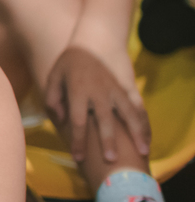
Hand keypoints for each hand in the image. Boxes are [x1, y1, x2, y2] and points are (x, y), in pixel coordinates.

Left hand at [44, 45, 149, 162]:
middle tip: (110, 159)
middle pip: (105, 120)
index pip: (77, 120)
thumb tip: (60, 120)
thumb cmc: (68, 63)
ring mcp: (116, 90)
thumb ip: (52, 98)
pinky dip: (144, 123)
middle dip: (107, 140)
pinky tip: (147, 139)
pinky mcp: (126, 88)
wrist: (92, 42)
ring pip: (129, 114)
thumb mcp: (54, 76)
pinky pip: (138, 107)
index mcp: (78, 91)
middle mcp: (99, 92)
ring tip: (143, 152)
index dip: (78, 140)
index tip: (78, 157)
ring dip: (136, 133)